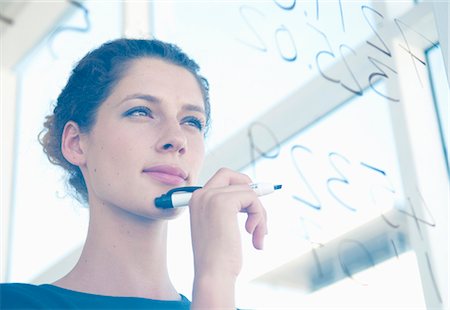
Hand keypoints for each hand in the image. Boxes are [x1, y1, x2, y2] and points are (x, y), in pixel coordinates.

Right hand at [189, 168, 267, 308]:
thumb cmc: (218, 259)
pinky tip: (253, 235)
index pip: (221, 179)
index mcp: (197, 201)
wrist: (212, 274)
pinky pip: (252, 198)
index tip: (253, 205)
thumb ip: (229, 210)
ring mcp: (211, 197)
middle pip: (232, 175)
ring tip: (258, 235)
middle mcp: (201, 195)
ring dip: (259, 213)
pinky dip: (259, 216)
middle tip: (257, 209)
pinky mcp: (224, 202)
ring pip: (248, 191)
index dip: (240, 187)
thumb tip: (252, 195)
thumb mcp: (220, 228)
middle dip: (250, 189)